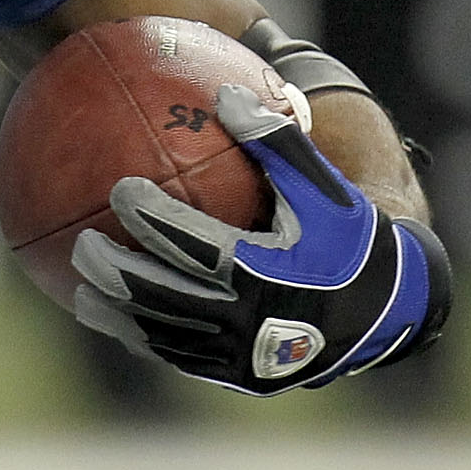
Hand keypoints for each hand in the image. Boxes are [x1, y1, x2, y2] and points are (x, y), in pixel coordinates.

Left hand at [71, 83, 448, 392]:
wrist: (389, 311)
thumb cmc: (351, 240)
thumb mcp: (324, 190)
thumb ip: (275, 145)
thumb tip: (225, 94)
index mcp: (265, 274)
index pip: (195, 244)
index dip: (153, 218)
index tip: (120, 191)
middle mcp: (248, 321)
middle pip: (164, 297)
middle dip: (117, 273)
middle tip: (82, 245)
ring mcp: (241, 355)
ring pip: (165, 336)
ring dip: (119, 315)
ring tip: (81, 291)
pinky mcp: (238, 375)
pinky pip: (180, 357)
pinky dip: (145, 338)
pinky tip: (118, 319)